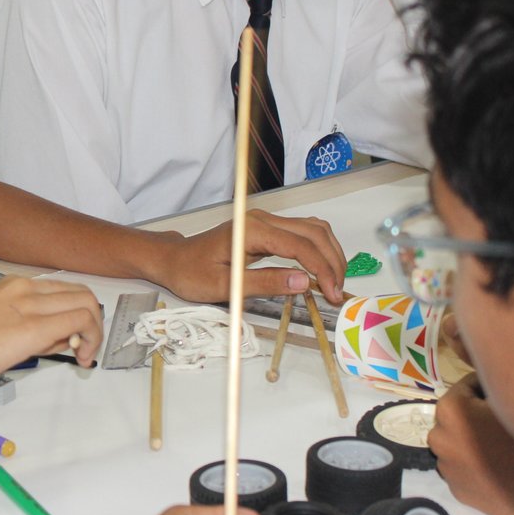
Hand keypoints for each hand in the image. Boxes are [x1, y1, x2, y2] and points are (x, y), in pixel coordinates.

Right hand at [0, 276, 101, 389]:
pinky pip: (79, 322)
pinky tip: (80, 358)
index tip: (74, 336)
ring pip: (86, 304)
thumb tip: (61, 336)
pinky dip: (91, 339)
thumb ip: (31, 324)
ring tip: (81, 354)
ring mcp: (30, 305)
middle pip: (81, 293)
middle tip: (85, 346)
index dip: (78, 313)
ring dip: (94, 331)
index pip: (63, 290)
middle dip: (93, 321)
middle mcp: (24, 288)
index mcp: (13, 285)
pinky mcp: (34, 327)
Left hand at [151, 209, 348, 304]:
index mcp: (252, 231)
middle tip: (338, 293)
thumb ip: (265, 283)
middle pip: (314, 233)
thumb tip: (303, 282)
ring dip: (330, 254)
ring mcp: (266, 221)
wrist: (174, 260)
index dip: (323, 270)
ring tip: (334, 284)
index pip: (301, 246)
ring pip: (313, 230)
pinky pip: (303, 233)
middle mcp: (263, 220)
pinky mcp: (267, 228)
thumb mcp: (226, 286)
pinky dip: (319, 249)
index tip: (334, 294)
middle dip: (332, 263)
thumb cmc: (192, 273)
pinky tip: (321, 270)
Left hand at [430, 374, 513, 514]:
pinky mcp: (458, 491)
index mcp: (449, 410)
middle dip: (477, 412)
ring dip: (473, 437)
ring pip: (458, 441)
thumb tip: (495, 373)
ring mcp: (446, 467)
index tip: (507, 395)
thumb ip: (497, 385)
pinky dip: (475, 462)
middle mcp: (438, 437)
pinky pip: (463, 466)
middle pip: (458, 415)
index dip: (490, 388)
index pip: (466, 386)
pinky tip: (501, 465)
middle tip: (508, 419)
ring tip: (505, 443)